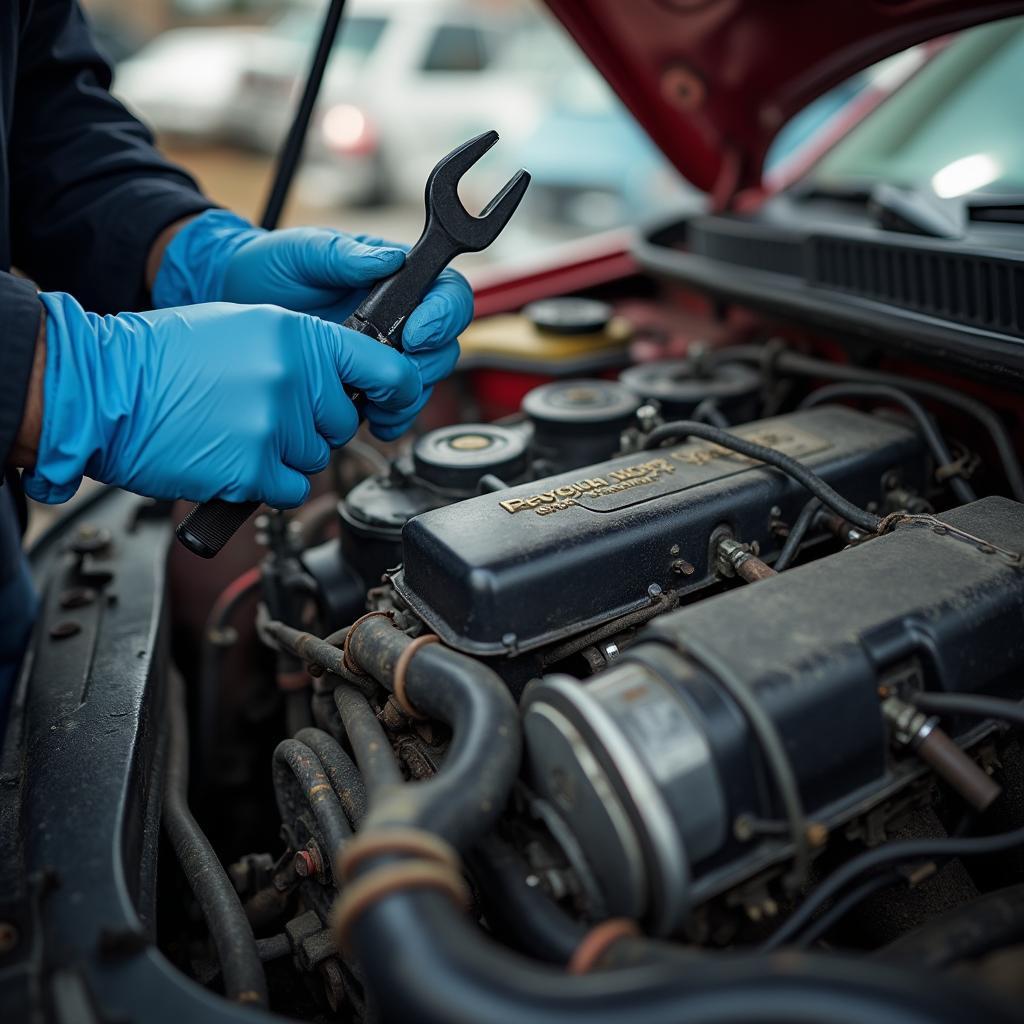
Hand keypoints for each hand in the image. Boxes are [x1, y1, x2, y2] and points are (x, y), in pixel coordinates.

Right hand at [22, 293, 422, 507]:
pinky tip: (234, 456)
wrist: (104, 388)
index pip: (385, 369)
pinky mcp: (254, 468)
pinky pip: (293, 488)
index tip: (392, 404)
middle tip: (263, 412)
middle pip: (343, 423)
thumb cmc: (164, 357)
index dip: (396, 392)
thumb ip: (303, 350)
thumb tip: (345, 378)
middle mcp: (294, 377)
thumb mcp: (246, 327)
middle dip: (312, 425)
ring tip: (237, 429)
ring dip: (286, 453)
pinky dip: (268, 482)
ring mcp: (275, 424)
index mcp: (298, 335)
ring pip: (316, 457)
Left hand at [152, 211, 472, 437]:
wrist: (235, 304)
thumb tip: (390, 258)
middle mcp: (399, 316)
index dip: (443, 316)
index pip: (447, 293)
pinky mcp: (367, 381)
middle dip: (425, 364)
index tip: (416, 334)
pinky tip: (372, 418)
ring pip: (423, 380)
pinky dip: (390, 415)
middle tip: (396, 373)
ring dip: (408, 396)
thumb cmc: (270, 268)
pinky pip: (395, 403)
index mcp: (395, 278)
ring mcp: (385, 351)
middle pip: (444, 345)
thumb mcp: (303, 252)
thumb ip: (344, 254)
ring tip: (378, 403)